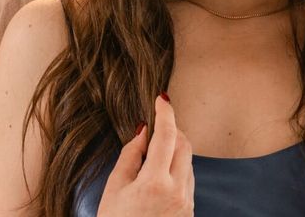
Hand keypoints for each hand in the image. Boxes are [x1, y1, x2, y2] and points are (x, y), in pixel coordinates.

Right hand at [97, 94, 193, 216]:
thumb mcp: (114, 189)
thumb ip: (130, 155)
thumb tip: (143, 131)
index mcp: (155, 182)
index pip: (167, 135)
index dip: (165, 112)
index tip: (161, 98)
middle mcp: (177, 191)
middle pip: (184, 144)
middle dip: (172, 131)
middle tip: (155, 128)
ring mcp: (186, 202)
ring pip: (188, 161)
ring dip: (174, 150)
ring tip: (151, 158)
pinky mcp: (189, 211)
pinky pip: (188, 179)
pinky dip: (177, 168)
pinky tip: (159, 175)